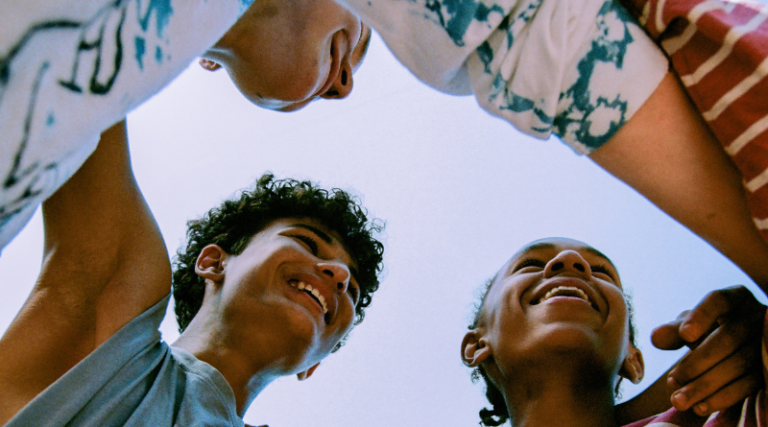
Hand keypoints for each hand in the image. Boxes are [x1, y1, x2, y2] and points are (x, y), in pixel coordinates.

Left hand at [651, 285, 764, 415]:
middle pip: (728, 338)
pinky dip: (722, 397)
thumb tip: (655, 338)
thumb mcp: (690, 325)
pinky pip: (748, 385)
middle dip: (697, 362)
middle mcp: (755, 317)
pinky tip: (699, 407)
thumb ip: (673, 330)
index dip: (701, 317)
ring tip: (679, 399)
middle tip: (672, 380)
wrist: (736, 345)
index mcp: (734, 298)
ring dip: (706, 384)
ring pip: (739, 364)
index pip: (718, 300)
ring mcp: (765, 343)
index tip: (684, 336)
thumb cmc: (708, 329)